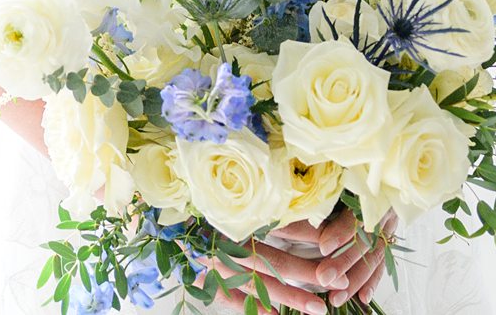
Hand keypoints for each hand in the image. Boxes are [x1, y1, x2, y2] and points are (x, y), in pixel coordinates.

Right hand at [205, 204, 396, 311]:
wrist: (158, 212)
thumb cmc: (198, 194)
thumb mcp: (235, 192)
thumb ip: (270, 202)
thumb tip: (310, 210)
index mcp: (232, 214)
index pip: (278, 227)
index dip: (308, 236)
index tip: (335, 247)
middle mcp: (221, 239)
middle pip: (270, 260)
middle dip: (306, 273)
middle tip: (338, 282)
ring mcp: (209, 261)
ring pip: (253, 283)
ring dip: (287, 296)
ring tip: (316, 308)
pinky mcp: (199, 275)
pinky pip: (228, 296)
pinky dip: (251, 306)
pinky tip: (273, 314)